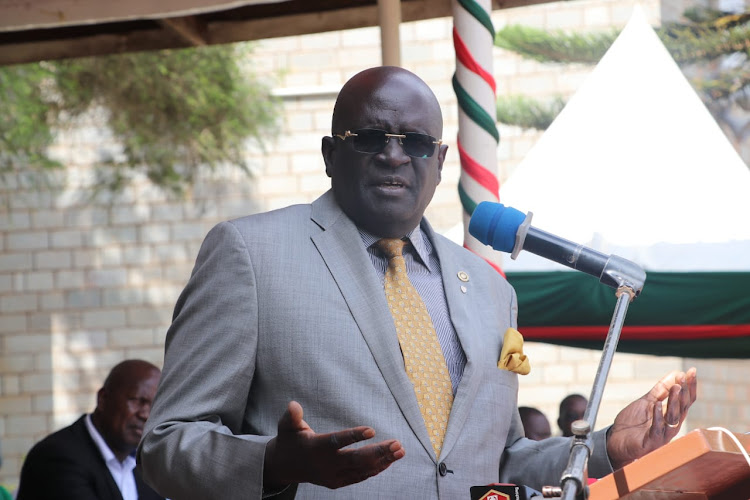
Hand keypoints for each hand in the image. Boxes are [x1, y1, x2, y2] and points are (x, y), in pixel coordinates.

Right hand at [263, 401, 404, 488]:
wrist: (285, 467)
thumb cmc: (289, 440)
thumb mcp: (286, 426)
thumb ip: (291, 416)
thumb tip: (293, 406)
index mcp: (316, 448)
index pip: (338, 442)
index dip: (354, 436)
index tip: (372, 430)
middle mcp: (326, 465)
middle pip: (356, 459)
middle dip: (378, 452)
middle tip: (397, 443)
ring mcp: (333, 476)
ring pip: (362, 470)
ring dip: (383, 460)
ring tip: (400, 450)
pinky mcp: (338, 482)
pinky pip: (360, 476)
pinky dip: (376, 469)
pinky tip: (389, 460)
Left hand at [606, 367, 696, 469]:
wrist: (616, 441)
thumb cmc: (633, 423)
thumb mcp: (647, 402)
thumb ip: (660, 390)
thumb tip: (676, 373)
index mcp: (671, 416)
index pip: (686, 400)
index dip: (690, 386)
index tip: (692, 371)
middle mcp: (670, 426)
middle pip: (682, 408)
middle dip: (684, 392)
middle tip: (684, 377)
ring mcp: (662, 435)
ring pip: (673, 418)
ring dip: (674, 402)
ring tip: (675, 387)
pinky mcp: (650, 442)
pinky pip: (656, 429)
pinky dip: (657, 416)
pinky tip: (657, 404)